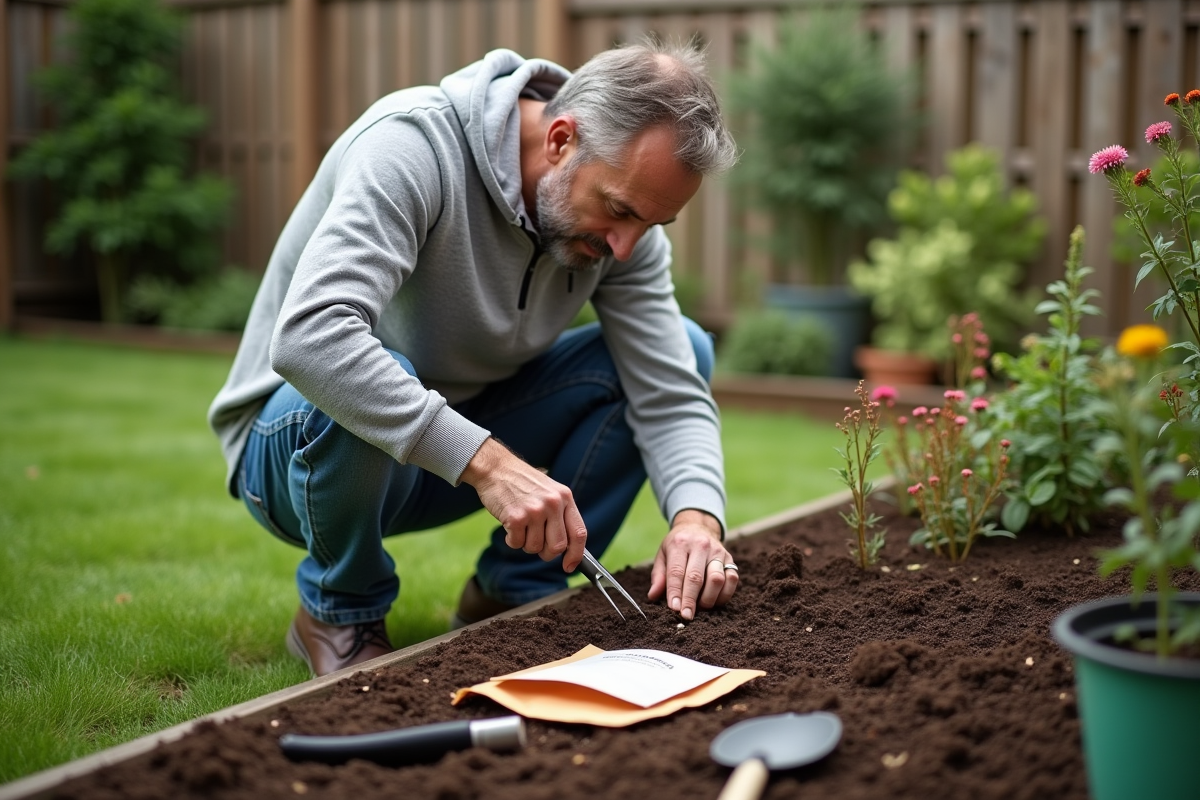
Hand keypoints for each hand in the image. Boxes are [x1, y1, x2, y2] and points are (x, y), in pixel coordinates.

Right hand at [459, 438, 587, 571]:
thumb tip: (568, 547)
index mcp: (565, 497)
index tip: (569, 566)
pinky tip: (509, 525)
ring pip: (535, 547)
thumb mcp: (550, 491)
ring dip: (526, 543)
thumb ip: (560, 514)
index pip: (579, 533)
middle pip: (558, 546)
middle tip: (537, 545)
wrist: (496, 468)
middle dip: (546, 553)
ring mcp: (534, 510)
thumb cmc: (522, 483)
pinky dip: (511, 540)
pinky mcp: (515, 517)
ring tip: (521, 527)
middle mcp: (552, 504)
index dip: (576, 554)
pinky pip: (516, 544)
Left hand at [648, 509, 737, 619]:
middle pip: (696, 577)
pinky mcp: (730, 558)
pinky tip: (715, 601)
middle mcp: (700, 545)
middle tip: (686, 616)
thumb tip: (653, 596)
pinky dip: (724, 595)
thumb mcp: (663, 554)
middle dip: (690, 600)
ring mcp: (718, 551)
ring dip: (708, 598)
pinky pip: (732, 580)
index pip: (676, 571)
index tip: (674, 609)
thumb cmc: (678, 545)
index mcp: (680, 544)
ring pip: (717, 579)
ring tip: (700, 608)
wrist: (698, 527)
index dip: (675, 592)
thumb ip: (659, 576)